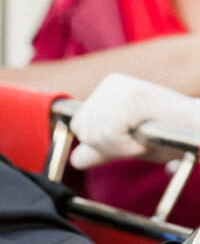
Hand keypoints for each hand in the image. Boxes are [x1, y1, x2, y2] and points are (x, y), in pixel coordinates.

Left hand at [69, 73, 199, 168]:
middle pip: (82, 129)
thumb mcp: (127, 144)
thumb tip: (76, 160)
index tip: (130, 138)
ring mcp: (123, 87)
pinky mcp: (134, 96)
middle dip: (110, 145)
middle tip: (139, 140)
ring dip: (121, 147)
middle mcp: (112, 83)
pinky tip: (147, 139)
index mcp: (107, 89)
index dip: (101, 142)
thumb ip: (101, 149)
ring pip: (94, 133)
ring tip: (146, 138)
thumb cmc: (168, 138)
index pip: (78, 125)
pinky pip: (110, 134)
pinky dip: (128, 146)